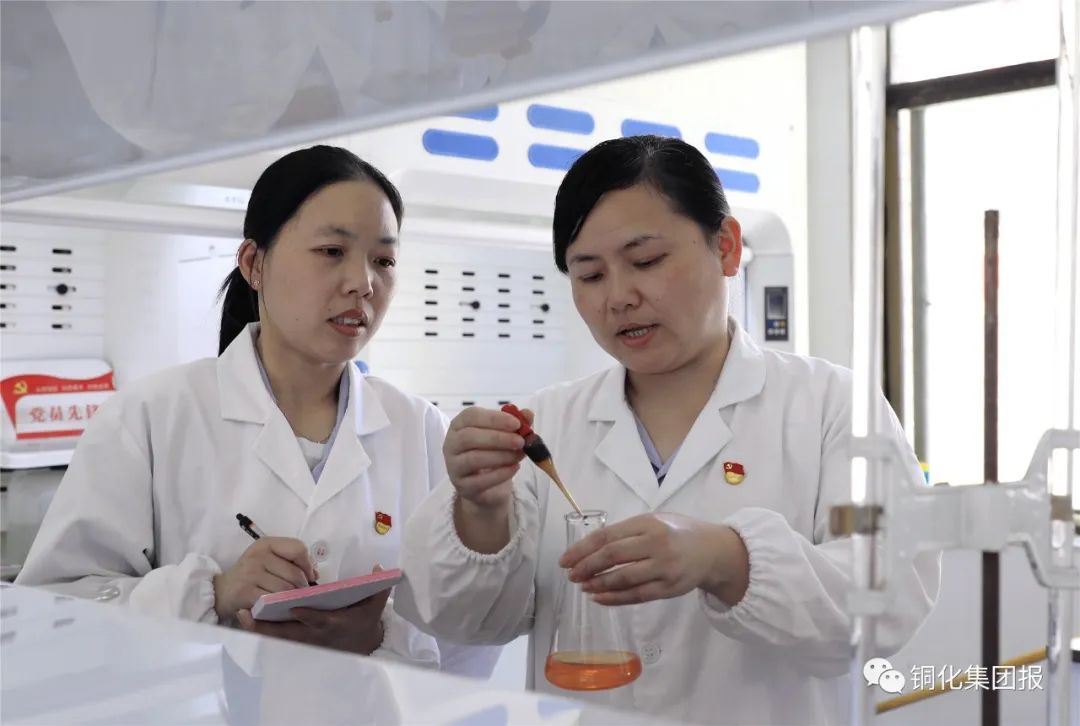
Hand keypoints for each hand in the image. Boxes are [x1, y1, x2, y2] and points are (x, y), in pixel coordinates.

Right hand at [213, 537, 317, 619]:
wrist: (221, 591)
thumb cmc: (251, 575)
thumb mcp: (269, 560)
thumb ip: (292, 562)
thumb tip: (314, 573)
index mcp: (266, 544)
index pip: (298, 548)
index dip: (308, 564)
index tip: (309, 576)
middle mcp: (258, 555)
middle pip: (295, 573)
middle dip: (302, 587)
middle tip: (299, 594)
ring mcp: (250, 572)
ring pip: (286, 589)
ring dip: (291, 599)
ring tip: (288, 601)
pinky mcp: (244, 591)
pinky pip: (272, 600)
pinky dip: (278, 606)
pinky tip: (276, 607)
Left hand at [236, 567, 390, 655]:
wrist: (361, 644)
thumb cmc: (366, 620)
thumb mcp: (376, 604)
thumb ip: (378, 585)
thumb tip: (379, 567)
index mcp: (334, 623)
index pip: (319, 620)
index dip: (307, 614)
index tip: (293, 607)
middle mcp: (316, 634)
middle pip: (289, 633)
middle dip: (269, 626)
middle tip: (248, 614)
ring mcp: (305, 639)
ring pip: (279, 636)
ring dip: (260, 628)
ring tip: (240, 615)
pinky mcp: (298, 640)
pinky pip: (277, 636)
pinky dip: (262, 630)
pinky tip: (246, 619)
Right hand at [444, 406, 529, 512]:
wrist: (487, 485)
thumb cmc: (492, 453)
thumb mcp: (506, 435)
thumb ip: (516, 424)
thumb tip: (527, 413)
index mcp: (460, 425)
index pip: (471, 416)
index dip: (494, 418)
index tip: (516, 423)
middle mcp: (451, 444)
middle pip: (469, 437)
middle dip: (498, 438)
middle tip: (520, 441)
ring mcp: (454, 466)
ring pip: (473, 459)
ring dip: (501, 456)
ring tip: (519, 455)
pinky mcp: (462, 486)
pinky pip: (480, 481)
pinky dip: (500, 474)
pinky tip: (514, 468)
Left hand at [558, 513, 749, 605]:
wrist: (713, 550)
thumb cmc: (677, 533)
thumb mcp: (654, 521)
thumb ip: (627, 532)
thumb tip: (589, 548)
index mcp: (648, 523)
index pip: (607, 536)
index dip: (582, 549)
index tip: (565, 559)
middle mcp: (656, 544)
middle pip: (612, 556)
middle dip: (586, 567)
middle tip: (570, 575)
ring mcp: (664, 568)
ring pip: (623, 579)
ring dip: (597, 584)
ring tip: (582, 586)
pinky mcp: (669, 588)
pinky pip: (636, 596)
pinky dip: (614, 598)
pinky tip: (598, 597)